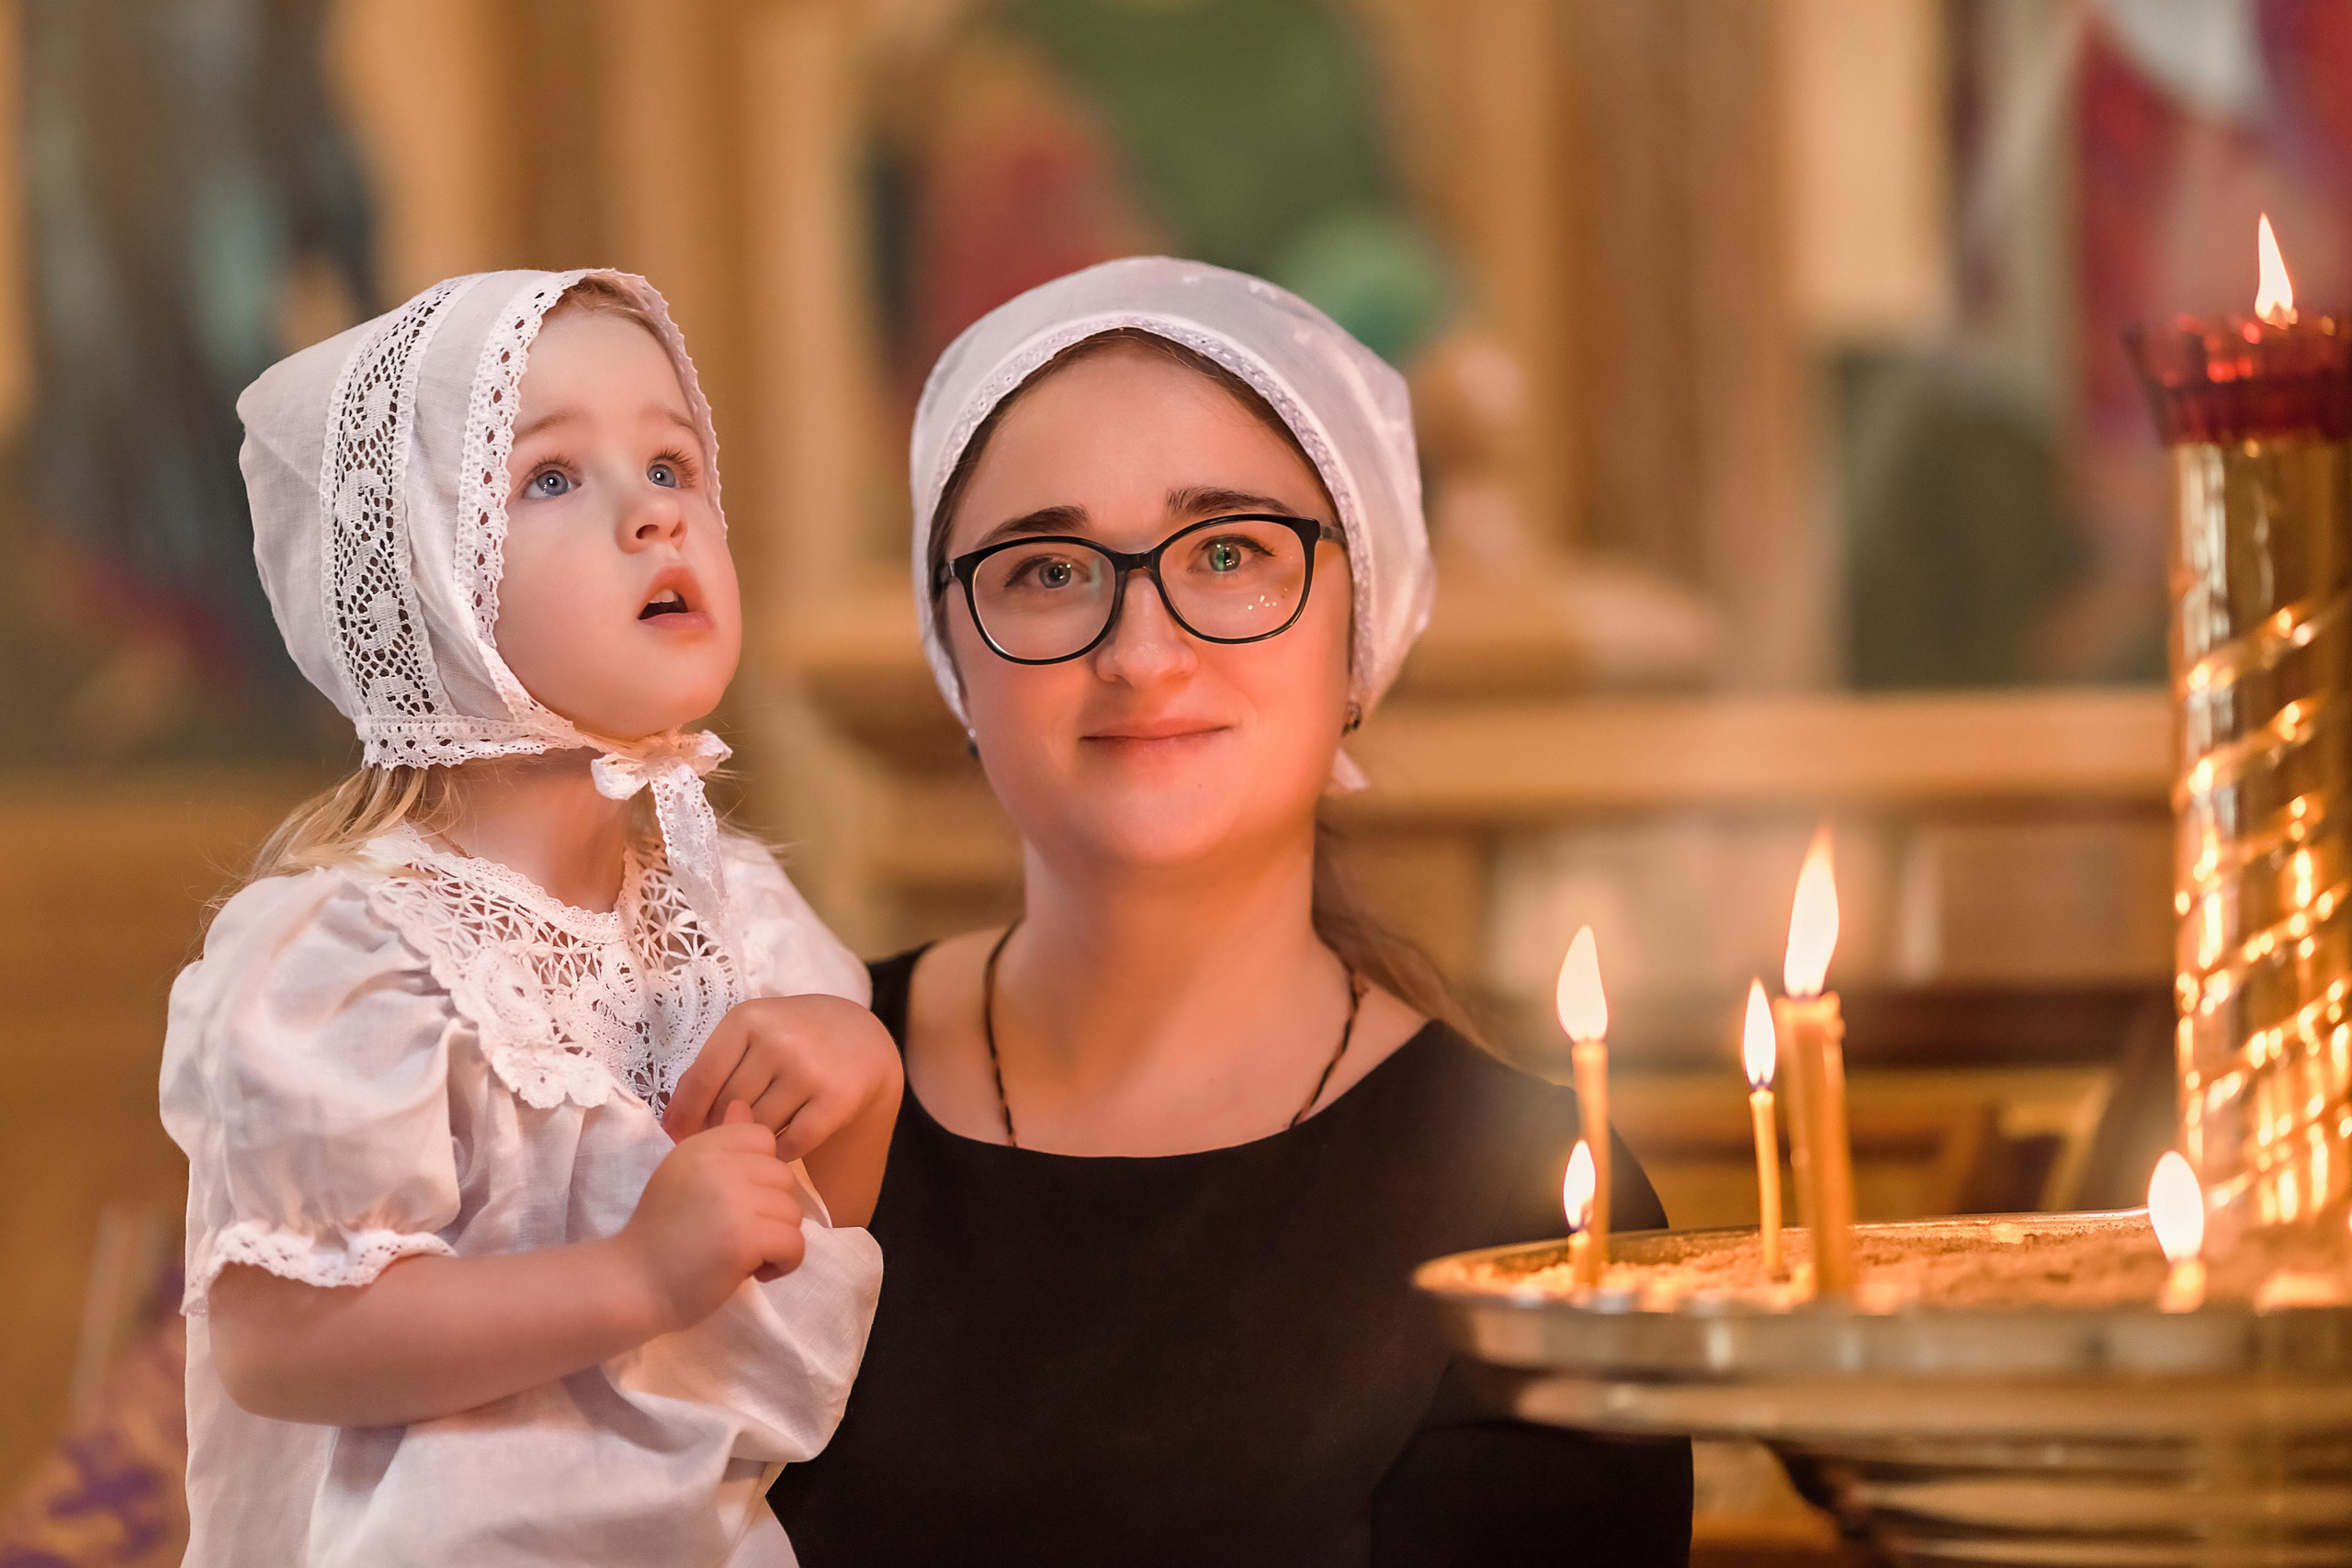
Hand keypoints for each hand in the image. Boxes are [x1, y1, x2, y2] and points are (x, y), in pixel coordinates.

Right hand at [619, 1102, 804, 1332]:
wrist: (632, 1285)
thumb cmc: (660, 1235)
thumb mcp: (684, 1176)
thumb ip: (719, 1144)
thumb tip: (743, 1106)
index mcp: (701, 1146)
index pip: (762, 1138)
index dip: (760, 1173)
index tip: (737, 1200)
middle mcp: (717, 1166)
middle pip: (783, 1177)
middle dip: (771, 1210)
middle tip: (739, 1233)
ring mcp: (733, 1201)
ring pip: (793, 1212)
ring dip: (777, 1239)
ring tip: (743, 1255)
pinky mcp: (745, 1238)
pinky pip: (795, 1244)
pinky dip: (784, 1264)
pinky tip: (755, 1271)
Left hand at [662, 994, 901, 1163]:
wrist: (861, 1037)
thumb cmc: (793, 1038)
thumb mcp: (752, 1034)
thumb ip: (714, 1067)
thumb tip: (674, 1121)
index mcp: (748, 1019)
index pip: (702, 1078)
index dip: (685, 1114)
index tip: (678, 1137)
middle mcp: (778, 1040)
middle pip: (729, 1105)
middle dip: (720, 1128)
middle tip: (724, 1141)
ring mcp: (809, 1069)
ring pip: (759, 1126)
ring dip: (753, 1140)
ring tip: (755, 1140)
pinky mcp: (836, 1098)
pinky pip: (794, 1142)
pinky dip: (783, 1150)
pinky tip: (783, 1144)